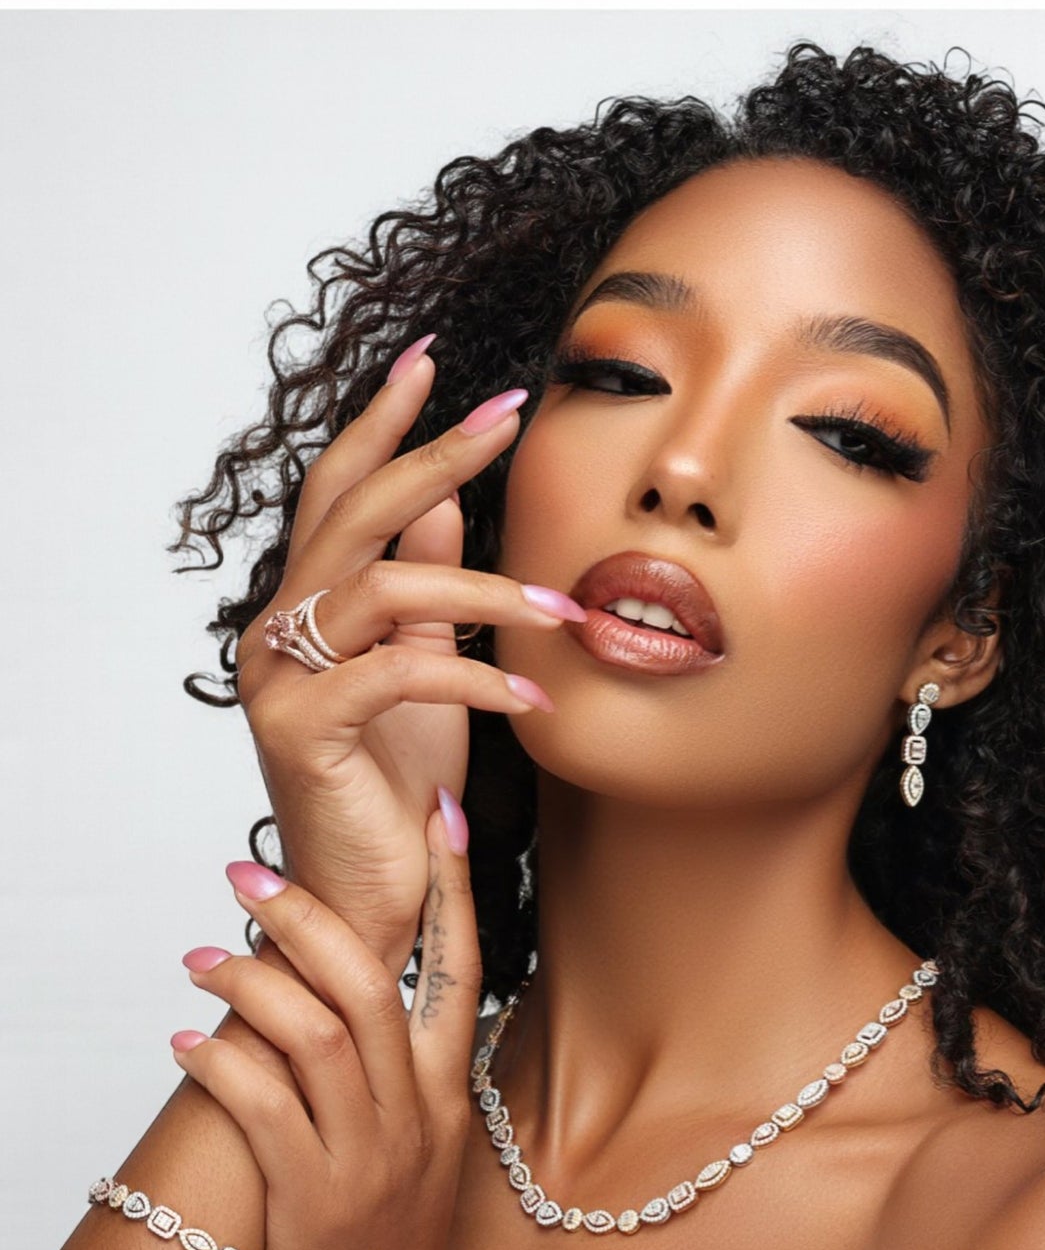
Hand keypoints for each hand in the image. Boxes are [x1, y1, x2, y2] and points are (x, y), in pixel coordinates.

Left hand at [171, 788, 483, 1249]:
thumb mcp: (419, 1160)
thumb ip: (403, 1078)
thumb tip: (358, 994)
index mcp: (449, 1099)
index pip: (462, 968)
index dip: (452, 889)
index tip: (436, 817)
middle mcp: (417, 1118)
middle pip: (373, 985)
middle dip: (311, 916)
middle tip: (249, 873)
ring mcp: (368, 1161)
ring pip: (314, 1035)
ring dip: (250, 980)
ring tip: (201, 955)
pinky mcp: (311, 1204)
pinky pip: (262, 1108)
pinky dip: (220, 1061)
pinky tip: (185, 1042)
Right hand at [232, 338, 584, 973]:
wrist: (366, 886)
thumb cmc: (394, 780)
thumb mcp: (422, 665)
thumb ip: (424, 583)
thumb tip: (447, 501)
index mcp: (307, 604)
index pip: (338, 491)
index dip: (382, 424)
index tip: (433, 363)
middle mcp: (276, 627)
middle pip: (354, 513)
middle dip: (435, 456)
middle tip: (507, 415)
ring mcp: (278, 676)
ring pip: (385, 590)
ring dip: (489, 593)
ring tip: (564, 613)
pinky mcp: (301, 728)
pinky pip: (399, 672)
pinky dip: (477, 678)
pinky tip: (531, 699)